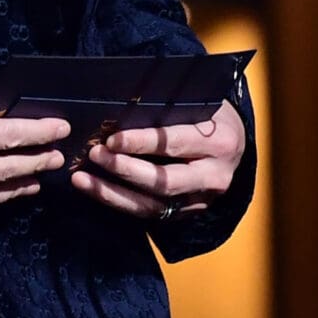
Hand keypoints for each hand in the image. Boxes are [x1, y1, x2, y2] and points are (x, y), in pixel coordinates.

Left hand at [70, 102, 246, 221]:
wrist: (236, 144)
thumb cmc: (209, 115)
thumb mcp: (199, 103)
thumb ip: (168, 106)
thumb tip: (122, 103)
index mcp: (220, 142)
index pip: (175, 143)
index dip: (142, 142)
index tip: (112, 139)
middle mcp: (214, 176)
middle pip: (164, 180)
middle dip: (125, 169)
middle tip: (95, 155)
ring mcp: (201, 200)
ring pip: (153, 204)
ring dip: (112, 192)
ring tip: (82, 178)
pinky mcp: (187, 213)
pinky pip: (149, 214)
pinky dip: (118, 202)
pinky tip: (94, 189)